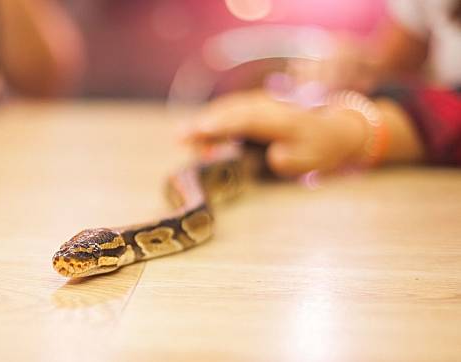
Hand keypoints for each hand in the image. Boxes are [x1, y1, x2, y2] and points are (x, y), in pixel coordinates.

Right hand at [185, 90, 369, 176]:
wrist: (337, 127)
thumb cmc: (321, 147)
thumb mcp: (309, 160)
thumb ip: (287, 160)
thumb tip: (272, 156)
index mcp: (282, 119)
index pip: (246, 119)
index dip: (223, 125)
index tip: (201, 131)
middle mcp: (269, 106)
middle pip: (231, 111)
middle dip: (204, 123)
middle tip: (178, 137)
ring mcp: (262, 103)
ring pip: (229, 108)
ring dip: (205, 120)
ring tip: (182, 135)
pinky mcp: (257, 105)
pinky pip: (232, 109)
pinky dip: (215, 117)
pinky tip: (199, 127)